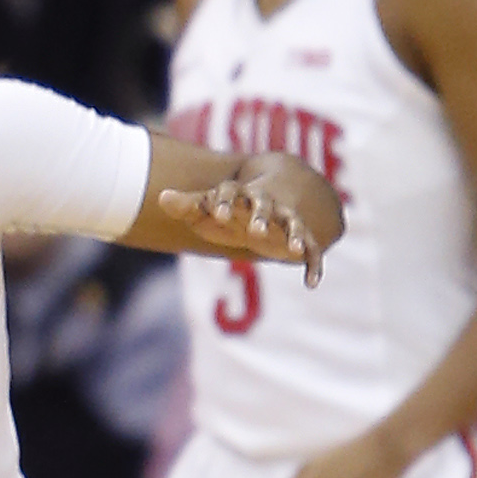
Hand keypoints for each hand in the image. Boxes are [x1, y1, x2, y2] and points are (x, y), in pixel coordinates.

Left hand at [157, 155, 335, 287]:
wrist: (267, 208)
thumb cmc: (229, 213)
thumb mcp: (207, 210)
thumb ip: (187, 205)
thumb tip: (162, 197)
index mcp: (242, 197)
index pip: (232, 193)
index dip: (225, 204)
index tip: (217, 214)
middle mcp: (267, 206)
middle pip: (265, 207)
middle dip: (261, 218)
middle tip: (255, 231)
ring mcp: (286, 222)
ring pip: (293, 226)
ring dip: (294, 237)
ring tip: (294, 250)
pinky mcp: (301, 240)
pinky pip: (312, 252)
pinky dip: (313, 266)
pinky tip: (312, 284)